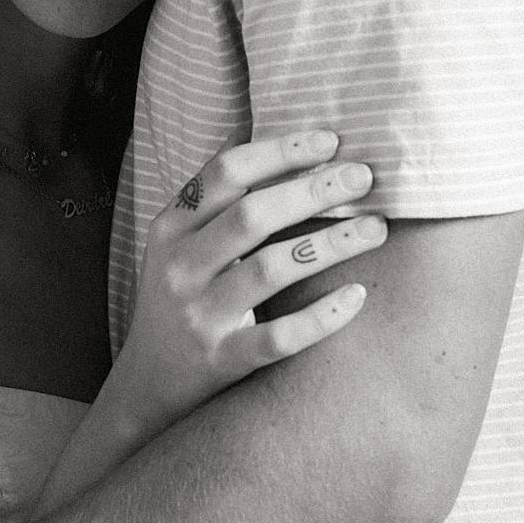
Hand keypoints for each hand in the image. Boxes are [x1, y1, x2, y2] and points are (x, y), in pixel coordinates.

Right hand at [108, 131, 384, 437]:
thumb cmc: (180, 301)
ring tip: (376, 228)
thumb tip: (266, 137)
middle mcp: (180, 267)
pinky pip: (279, 337)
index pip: (226, 172)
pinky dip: (322, 316)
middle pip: (252, 215)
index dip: (280, 150)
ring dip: (331, 243)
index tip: (330, 140)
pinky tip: (358, 296)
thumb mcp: (179, 245)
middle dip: (314, 189)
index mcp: (171, 228)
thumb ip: (215, 202)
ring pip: (271, 269)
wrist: (147, 386)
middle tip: (364, 177)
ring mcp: (199, 316)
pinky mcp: (221, 361)